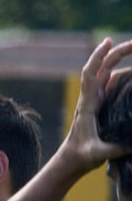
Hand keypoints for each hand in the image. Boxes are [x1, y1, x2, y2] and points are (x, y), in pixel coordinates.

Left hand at [62, 37, 131, 170]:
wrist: (72, 158)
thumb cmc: (82, 155)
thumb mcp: (97, 153)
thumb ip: (114, 149)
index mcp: (87, 103)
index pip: (90, 74)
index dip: (97, 57)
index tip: (107, 42)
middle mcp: (91, 97)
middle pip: (103, 68)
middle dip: (117, 52)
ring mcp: (97, 99)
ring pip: (110, 73)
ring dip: (123, 60)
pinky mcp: (103, 104)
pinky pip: (114, 83)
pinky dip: (126, 74)